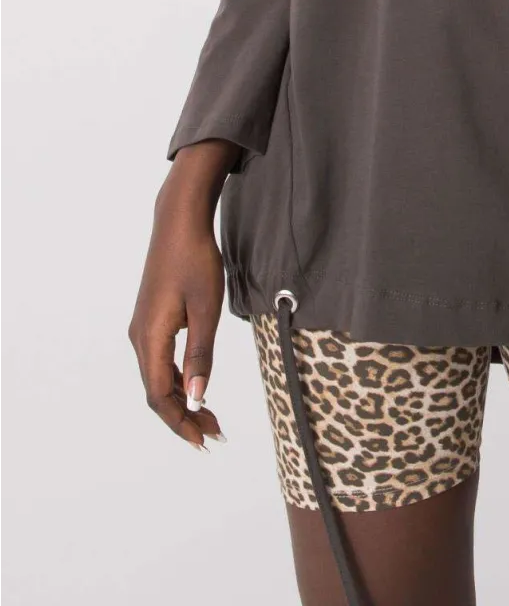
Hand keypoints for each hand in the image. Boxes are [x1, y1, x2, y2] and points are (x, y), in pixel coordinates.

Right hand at [128, 140, 239, 450]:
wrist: (179, 222)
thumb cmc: (196, 261)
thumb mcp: (206, 308)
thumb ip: (201, 355)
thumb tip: (196, 399)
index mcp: (150, 338)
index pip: (160, 396)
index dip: (180, 422)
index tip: (204, 441)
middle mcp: (139, 338)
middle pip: (157, 391)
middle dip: (184, 416)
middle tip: (214, 434)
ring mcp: (143, 328)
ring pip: (157, 377)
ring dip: (181, 399)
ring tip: (209, 417)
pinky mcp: (151, 318)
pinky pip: (159, 360)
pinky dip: (177, 379)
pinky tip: (194, 384)